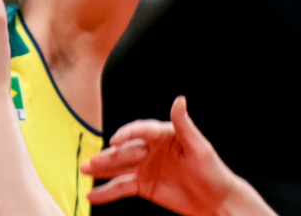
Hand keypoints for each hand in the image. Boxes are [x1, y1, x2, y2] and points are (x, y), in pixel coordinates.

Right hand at [82, 97, 243, 215]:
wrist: (216, 200)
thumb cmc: (212, 170)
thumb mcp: (199, 147)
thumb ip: (185, 125)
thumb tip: (179, 100)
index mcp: (165, 135)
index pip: (143, 131)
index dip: (128, 133)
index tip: (115, 139)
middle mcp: (152, 149)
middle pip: (126, 151)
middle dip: (108, 155)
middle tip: (91, 160)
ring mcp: (146, 168)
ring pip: (120, 167)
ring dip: (101, 169)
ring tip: (85, 170)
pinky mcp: (144, 186)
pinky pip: (122, 187)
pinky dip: (107, 191)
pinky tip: (93, 194)